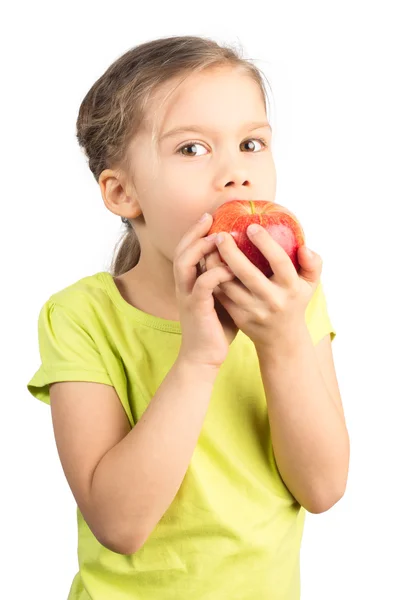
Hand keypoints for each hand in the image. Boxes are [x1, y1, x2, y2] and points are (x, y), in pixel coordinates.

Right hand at [173, 213, 236, 368]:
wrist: (205, 357)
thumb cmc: (219, 327)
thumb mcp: (225, 297)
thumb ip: (230, 279)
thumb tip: (253, 260)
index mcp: (190, 281)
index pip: (187, 249)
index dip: (196, 232)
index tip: (211, 216)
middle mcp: (184, 286)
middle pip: (181, 250)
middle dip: (194, 232)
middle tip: (210, 217)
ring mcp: (187, 297)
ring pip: (184, 264)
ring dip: (200, 248)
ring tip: (219, 237)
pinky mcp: (196, 309)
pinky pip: (202, 286)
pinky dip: (214, 274)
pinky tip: (230, 269)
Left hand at [205, 224, 322, 352]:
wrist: (281, 338)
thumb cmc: (295, 301)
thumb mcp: (310, 284)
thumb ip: (313, 263)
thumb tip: (304, 248)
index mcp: (291, 288)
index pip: (280, 262)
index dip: (266, 243)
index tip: (251, 226)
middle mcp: (272, 300)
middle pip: (248, 274)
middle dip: (232, 252)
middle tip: (221, 235)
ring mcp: (254, 310)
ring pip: (229, 285)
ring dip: (215, 266)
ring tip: (208, 247)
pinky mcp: (239, 317)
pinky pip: (222, 295)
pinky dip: (212, 279)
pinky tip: (207, 263)